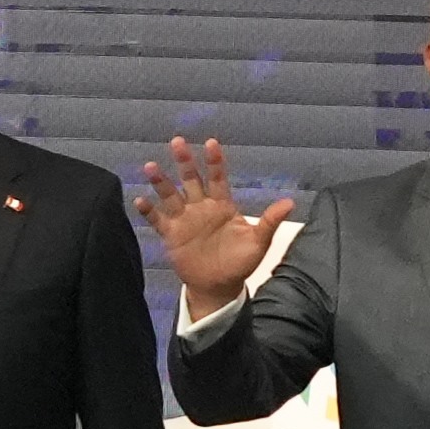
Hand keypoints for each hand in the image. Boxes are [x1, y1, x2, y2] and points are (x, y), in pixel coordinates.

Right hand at [139, 134, 297, 307]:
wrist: (219, 287)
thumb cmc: (240, 263)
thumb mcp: (258, 242)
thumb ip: (269, 221)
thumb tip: (289, 203)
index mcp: (222, 205)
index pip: (218, 178)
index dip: (214, 161)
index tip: (211, 143)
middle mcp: (200, 207)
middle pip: (190, 179)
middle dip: (184, 161)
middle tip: (177, 142)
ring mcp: (184, 220)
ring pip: (170, 195)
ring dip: (161, 182)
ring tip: (151, 166)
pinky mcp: (171, 235)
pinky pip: (157, 220)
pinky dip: (148, 211)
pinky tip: (140, 200)